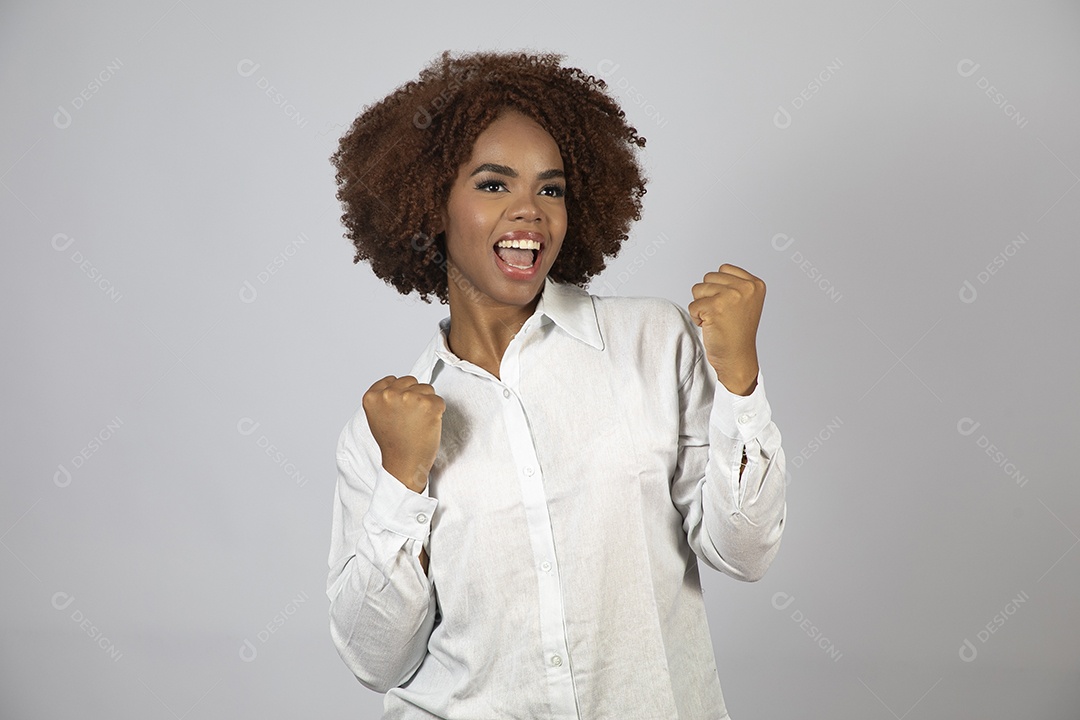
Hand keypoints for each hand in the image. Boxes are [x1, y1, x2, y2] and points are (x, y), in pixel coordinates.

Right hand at [362, 375, 444, 492]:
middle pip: (411, 381)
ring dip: (426, 403)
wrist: (404, 464)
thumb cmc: (394, 442)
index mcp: (372, 396)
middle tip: (410, 418)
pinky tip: (427, 425)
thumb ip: (383, 397)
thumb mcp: (377, 416)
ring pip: (427, 388)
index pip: (392, 380)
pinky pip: (439, 400)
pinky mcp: (428, 404)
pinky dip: (438, 412)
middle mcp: (388, 394)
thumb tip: (397, 383)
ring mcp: (408, 398)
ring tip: (418, 422)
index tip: (399, 411)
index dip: (400, 395)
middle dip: (414, 396)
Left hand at [688, 264, 764, 395]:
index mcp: (755, 283)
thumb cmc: (737, 332)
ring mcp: (731, 296)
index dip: (719, 288)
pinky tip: (711, 326)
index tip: (729, 306)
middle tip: (721, 315)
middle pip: (708, 278)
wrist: (737, 357)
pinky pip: (692, 305)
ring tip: (716, 320)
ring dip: (701, 306)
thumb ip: (734, 284)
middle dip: (708, 296)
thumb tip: (713, 274)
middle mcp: (746, 287)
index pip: (723, 269)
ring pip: (698, 289)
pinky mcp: (715, 307)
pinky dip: (696, 318)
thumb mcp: (744, 301)